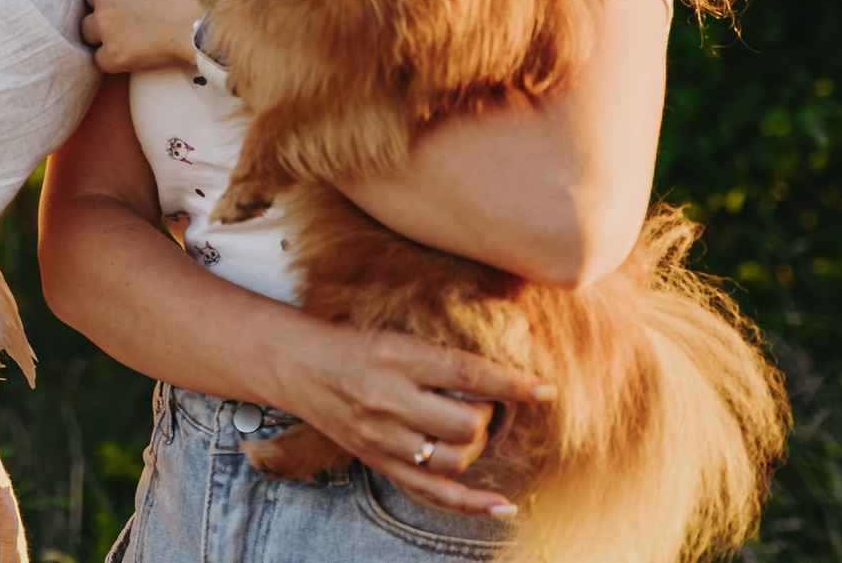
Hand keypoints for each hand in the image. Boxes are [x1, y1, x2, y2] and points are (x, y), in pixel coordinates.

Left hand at [80, 0, 202, 73]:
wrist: (209, 13)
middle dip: (109, 5)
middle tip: (131, 13)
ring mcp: (105, 21)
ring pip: (89, 29)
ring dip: (105, 32)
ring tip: (130, 37)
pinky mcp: (113, 52)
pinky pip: (100, 59)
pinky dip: (115, 59)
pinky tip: (133, 57)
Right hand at [255, 313, 549, 516]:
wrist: (297, 364)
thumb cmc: (352, 343)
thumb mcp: (396, 336)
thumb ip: (440, 357)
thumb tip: (499, 377)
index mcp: (396, 356)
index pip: (465, 374)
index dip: (510, 384)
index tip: (544, 389)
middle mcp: (388, 398)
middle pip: (463, 424)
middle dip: (489, 417)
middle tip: (487, 405)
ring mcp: (382, 437)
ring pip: (453, 459)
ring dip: (477, 447)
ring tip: (473, 430)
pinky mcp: (378, 461)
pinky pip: (430, 492)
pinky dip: (471, 503)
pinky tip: (501, 505)